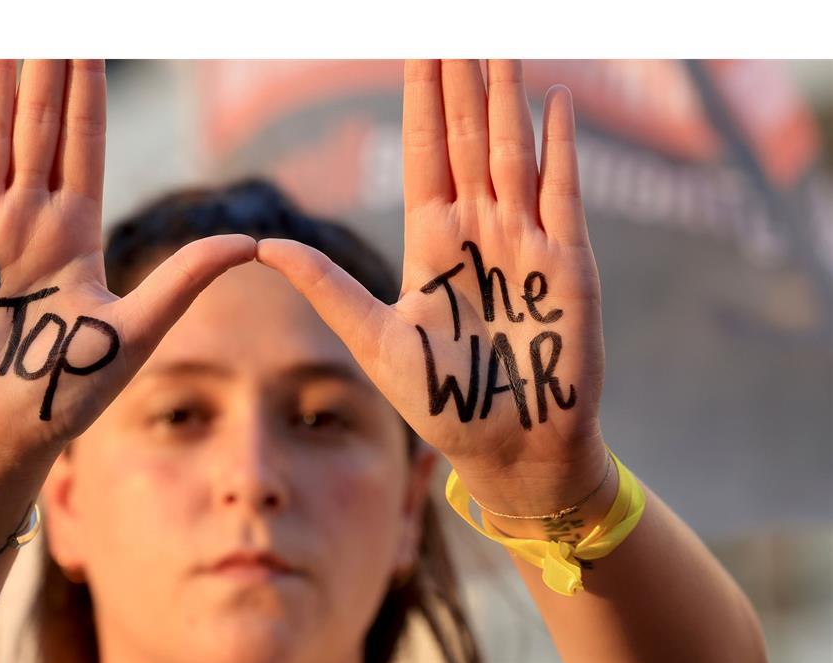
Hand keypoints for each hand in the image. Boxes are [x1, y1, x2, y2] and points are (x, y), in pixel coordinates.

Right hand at [0, 60, 253, 513]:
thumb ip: (183, 281)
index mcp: (76, 238)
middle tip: (55, 22)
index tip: (93, 44)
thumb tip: (250, 242)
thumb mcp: (133, 332)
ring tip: (9, 38)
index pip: (85, 148)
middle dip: (45, 76)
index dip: (87, 97)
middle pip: (38, 131)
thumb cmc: (62, 395)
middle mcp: (29, 224)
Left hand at [258, 60, 606, 513]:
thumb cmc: (442, 402)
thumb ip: (329, 288)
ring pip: (513, 153)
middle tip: (453, 27)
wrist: (511, 449)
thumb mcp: (376, 341)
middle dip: (461, 83)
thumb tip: (265, 248)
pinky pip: (564, 193)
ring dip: (506, 100)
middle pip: (468, 141)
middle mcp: (479, 233)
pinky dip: (561, 149)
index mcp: (432, 246)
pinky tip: (554, 103)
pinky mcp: (569, 264)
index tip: (416, 49)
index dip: (421, 103)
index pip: (424, 156)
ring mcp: (526, 243)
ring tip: (498, 46)